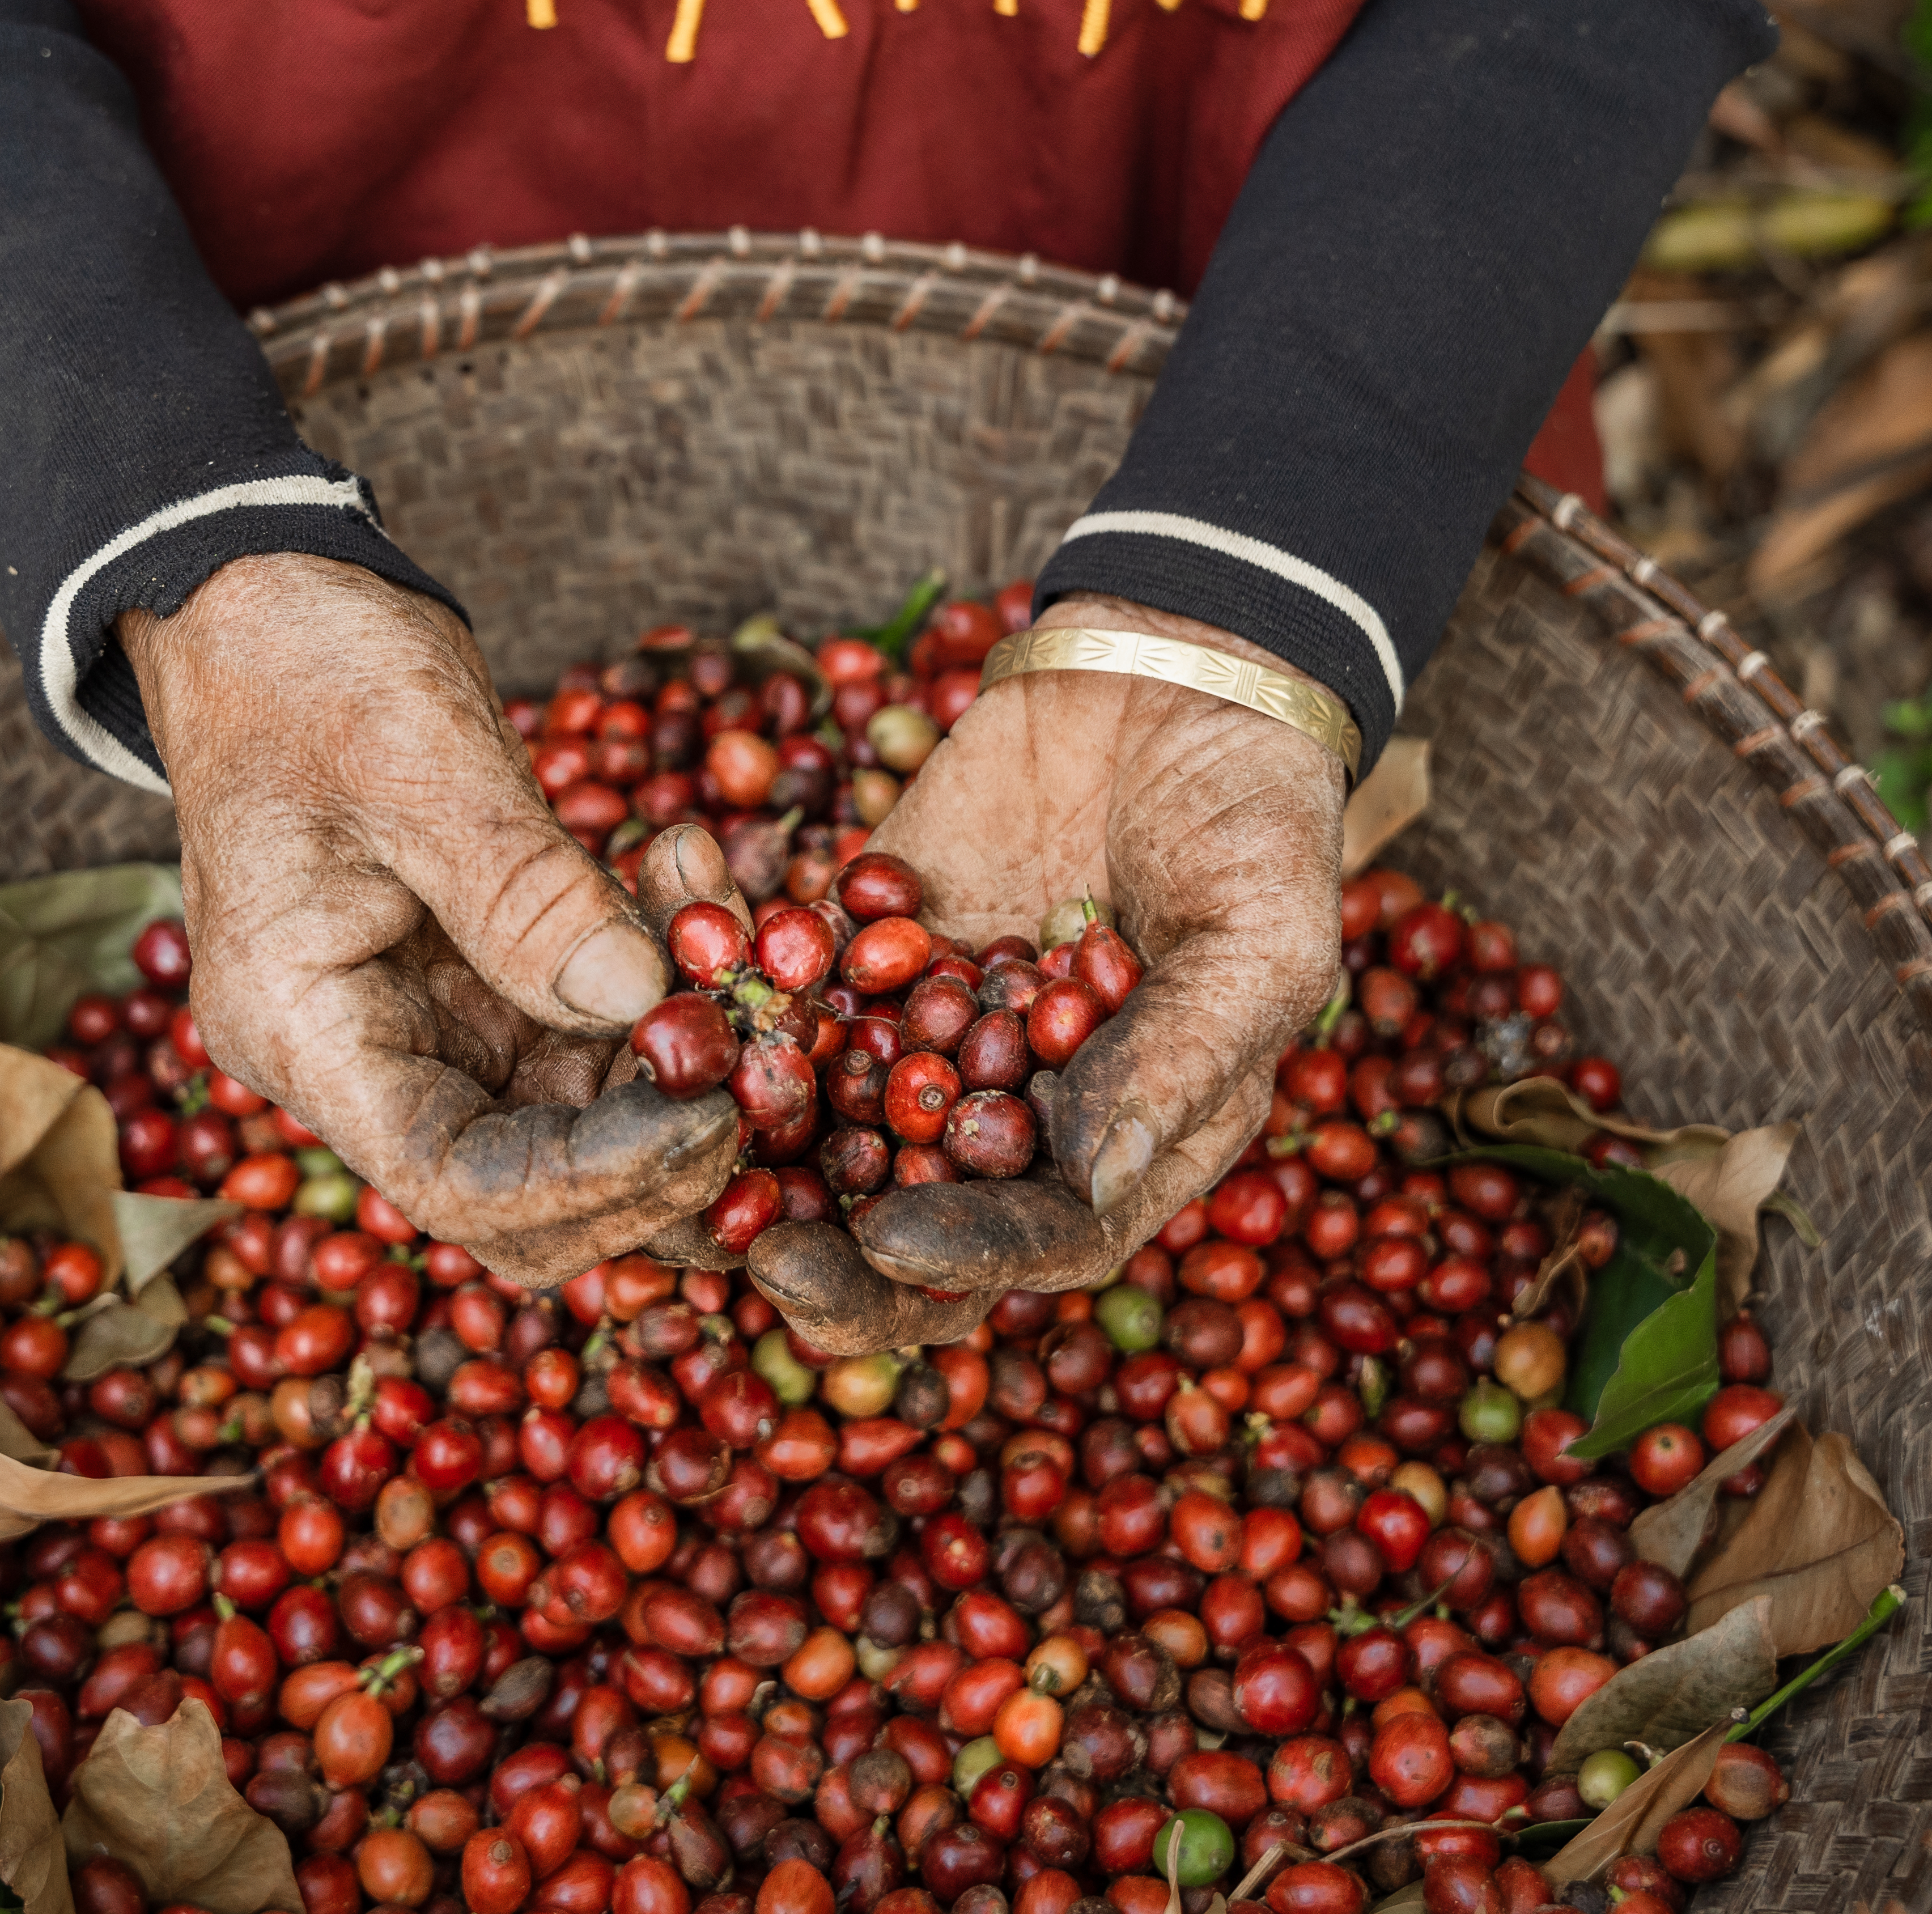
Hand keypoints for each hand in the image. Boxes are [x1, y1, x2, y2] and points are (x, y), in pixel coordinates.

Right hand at [124, 555, 738, 1285]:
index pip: (455, 1181)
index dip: (592, 1181)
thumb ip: (526, 893)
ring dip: (678, 1051)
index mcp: (300, 1029)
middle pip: (525, 1185)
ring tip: (738, 930)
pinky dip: (655, 980)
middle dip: (658, 1146)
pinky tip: (699, 886)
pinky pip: (583, 1028)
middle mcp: (354, 1056)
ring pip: (575, 1114)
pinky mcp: (473, 981)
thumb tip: (644, 1006)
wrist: (256, 600)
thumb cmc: (302, 663)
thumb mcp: (417, 758)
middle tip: (772, 1063)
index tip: (715, 1123)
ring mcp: (418, 1025)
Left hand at [742, 597, 1343, 1350]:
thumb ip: (1181, 1057)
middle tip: (746, 1248)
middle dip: (822, 1250)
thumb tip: (1090, 1178)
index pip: (1038, 1240)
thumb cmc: (1255, 816)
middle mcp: (1010, 1115)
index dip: (967, 1259)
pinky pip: (772, 972)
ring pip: (814, 1115)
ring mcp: (920, 1034)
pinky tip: (675, 888)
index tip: (887, 1242)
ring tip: (673, 1103)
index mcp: (1123, 1144)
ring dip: (737, 1119)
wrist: (1176, 672)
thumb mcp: (1258, 938)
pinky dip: (715, 948)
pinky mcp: (852, 946)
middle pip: (906, 1224)